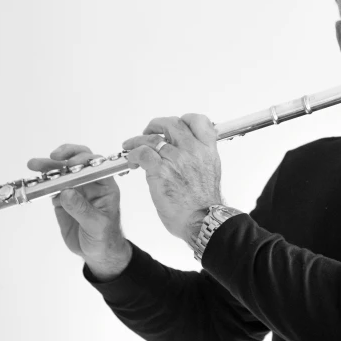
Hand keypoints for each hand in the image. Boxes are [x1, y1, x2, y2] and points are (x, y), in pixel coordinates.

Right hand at [27, 144, 131, 279]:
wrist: (96, 252)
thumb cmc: (105, 237)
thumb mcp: (97, 225)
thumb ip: (82, 209)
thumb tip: (67, 192)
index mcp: (105, 186)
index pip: (97, 165)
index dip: (84, 160)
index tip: (71, 165)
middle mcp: (91, 183)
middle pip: (79, 161)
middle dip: (66, 156)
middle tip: (53, 157)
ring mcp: (75, 189)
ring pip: (62, 172)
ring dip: (48, 166)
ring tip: (33, 164)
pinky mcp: (62, 198)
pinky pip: (51, 186)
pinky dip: (42, 183)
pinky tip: (33, 183)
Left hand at [123, 113, 222, 245]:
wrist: (203, 221)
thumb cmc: (204, 204)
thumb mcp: (210, 173)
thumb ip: (200, 159)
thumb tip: (189, 155)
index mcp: (207, 151)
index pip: (199, 121)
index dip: (185, 120)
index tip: (175, 127)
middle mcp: (193, 151)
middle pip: (172, 124)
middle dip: (156, 126)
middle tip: (149, 132)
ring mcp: (177, 159)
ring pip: (153, 138)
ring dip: (138, 140)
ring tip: (131, 146)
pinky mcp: (161, 170)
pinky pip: (142, 152)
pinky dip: (133, 154)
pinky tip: (132, 161)